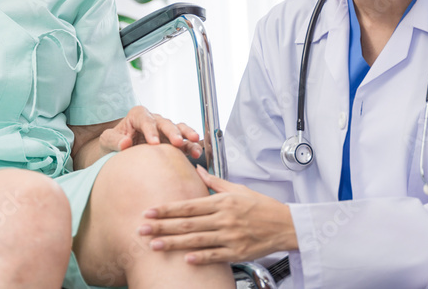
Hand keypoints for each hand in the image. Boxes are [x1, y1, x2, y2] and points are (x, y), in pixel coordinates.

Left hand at [98, 105, 201, 158]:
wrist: (118, 153)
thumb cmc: (112, 143)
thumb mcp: (106, 141)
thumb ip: (114, 140)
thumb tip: (125, 143)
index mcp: (137, 116)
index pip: (145, 119)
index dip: (150, 130)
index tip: (153, 143)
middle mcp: (154, 120)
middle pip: (165, 123)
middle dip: (172, 132)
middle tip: (177, 143)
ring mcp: (164, 131)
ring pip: (179, 129)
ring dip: (187, 137)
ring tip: (195, 146)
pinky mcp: (172, 142)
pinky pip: (184, 142)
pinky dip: (191, 146)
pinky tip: (197, 154)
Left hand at [140, 166, 296, 264]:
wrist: (285, 225)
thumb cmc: (261, 206)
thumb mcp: (238, 189)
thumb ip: (214, 182)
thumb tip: (197, 168)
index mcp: (222, 202)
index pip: (188, 205)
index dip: (167, 209)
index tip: (149, 212)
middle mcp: (224, 219)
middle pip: (187, 223)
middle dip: (162, 227)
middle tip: (142, 230)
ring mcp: (230, 237)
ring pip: (196, 240)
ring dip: (173, 243)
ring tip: (155, 246)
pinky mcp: (237, 252)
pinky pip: (215, 256)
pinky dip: (200, 258)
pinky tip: (185, 259)